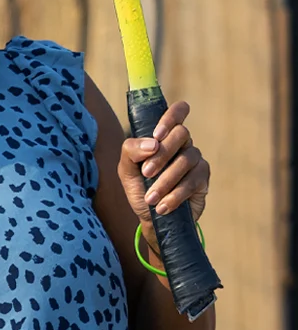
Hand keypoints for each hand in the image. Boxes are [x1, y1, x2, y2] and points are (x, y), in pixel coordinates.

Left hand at [118, 101, 208, 250]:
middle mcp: (182, 144)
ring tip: (150, 198)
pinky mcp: (203, 178)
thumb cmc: (140, 188)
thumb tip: (152, 144)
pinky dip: (175, 195)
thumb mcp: (127, 170)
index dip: (171, 117)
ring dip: (165, 180)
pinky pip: (192, 181)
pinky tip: (163, 206)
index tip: (157, 134)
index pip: (177, 113)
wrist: (152, 217)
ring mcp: (195, 160)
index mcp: (163, 137)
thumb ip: (131, 151)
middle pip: (181, 134)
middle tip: (146, 173)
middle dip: (161, 155)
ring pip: (186, 159)